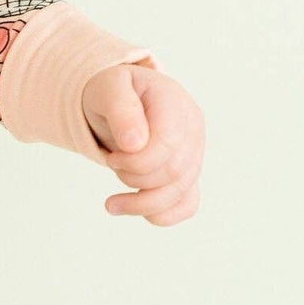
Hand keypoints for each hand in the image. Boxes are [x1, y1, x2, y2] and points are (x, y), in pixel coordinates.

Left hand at [80, 63, 203, 225]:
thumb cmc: (113, 92)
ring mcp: (195, 153)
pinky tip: (135, 211)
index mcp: (176, 104)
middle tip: (111, 164)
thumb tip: (135, 144)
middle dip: (134, 178)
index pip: (167, 145)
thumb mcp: (108, 89)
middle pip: (172, 172)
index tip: (111, 157)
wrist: (119, 100)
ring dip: (141, 204)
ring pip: (179, 193)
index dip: (136, 161)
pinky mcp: (188, 174)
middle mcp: (193, 130)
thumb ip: (121, 110)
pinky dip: (162, 215)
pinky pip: (187, 205)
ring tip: (111, 204)